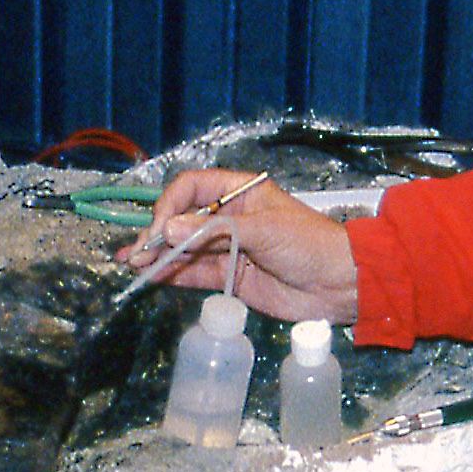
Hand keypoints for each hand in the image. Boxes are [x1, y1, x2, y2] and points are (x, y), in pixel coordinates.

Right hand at [115, 169, 360, 323]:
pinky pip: (195, 274)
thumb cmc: (308, 244)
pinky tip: (150, 277)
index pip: (192, 188)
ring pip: (184, 248)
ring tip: (132, 266)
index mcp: (240, 192)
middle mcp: (229, 217)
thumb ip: (214, 230)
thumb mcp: (264, 230)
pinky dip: (172, 275)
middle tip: (136, 253)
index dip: (170, 204)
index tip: (159, 228)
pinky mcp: (230, 278)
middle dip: (157, 233)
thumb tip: (168, 230)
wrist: (340, 284)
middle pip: (182, 219)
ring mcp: (228, 248)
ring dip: (159, 256)